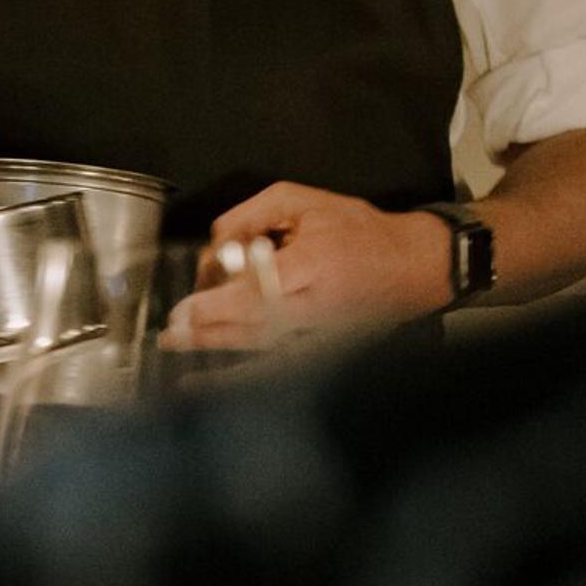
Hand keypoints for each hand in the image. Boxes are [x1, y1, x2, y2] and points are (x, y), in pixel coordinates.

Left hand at [159, 183, 449, 350]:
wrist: (416, 265)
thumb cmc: (359, 230)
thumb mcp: (304, 201)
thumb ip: (251, 215)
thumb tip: (214, 246)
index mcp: (314, 265)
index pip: (259, 291)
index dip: (219, 305)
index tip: (185, 310)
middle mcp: (317, 307)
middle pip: (252, 325)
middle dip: (207, 331)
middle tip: (170, 332)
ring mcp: (320, 333)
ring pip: (259, 347)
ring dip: (215, 349)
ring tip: (176, 346)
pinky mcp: (323, 348)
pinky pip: (275, 366)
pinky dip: (240, 377)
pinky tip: (208, 383)